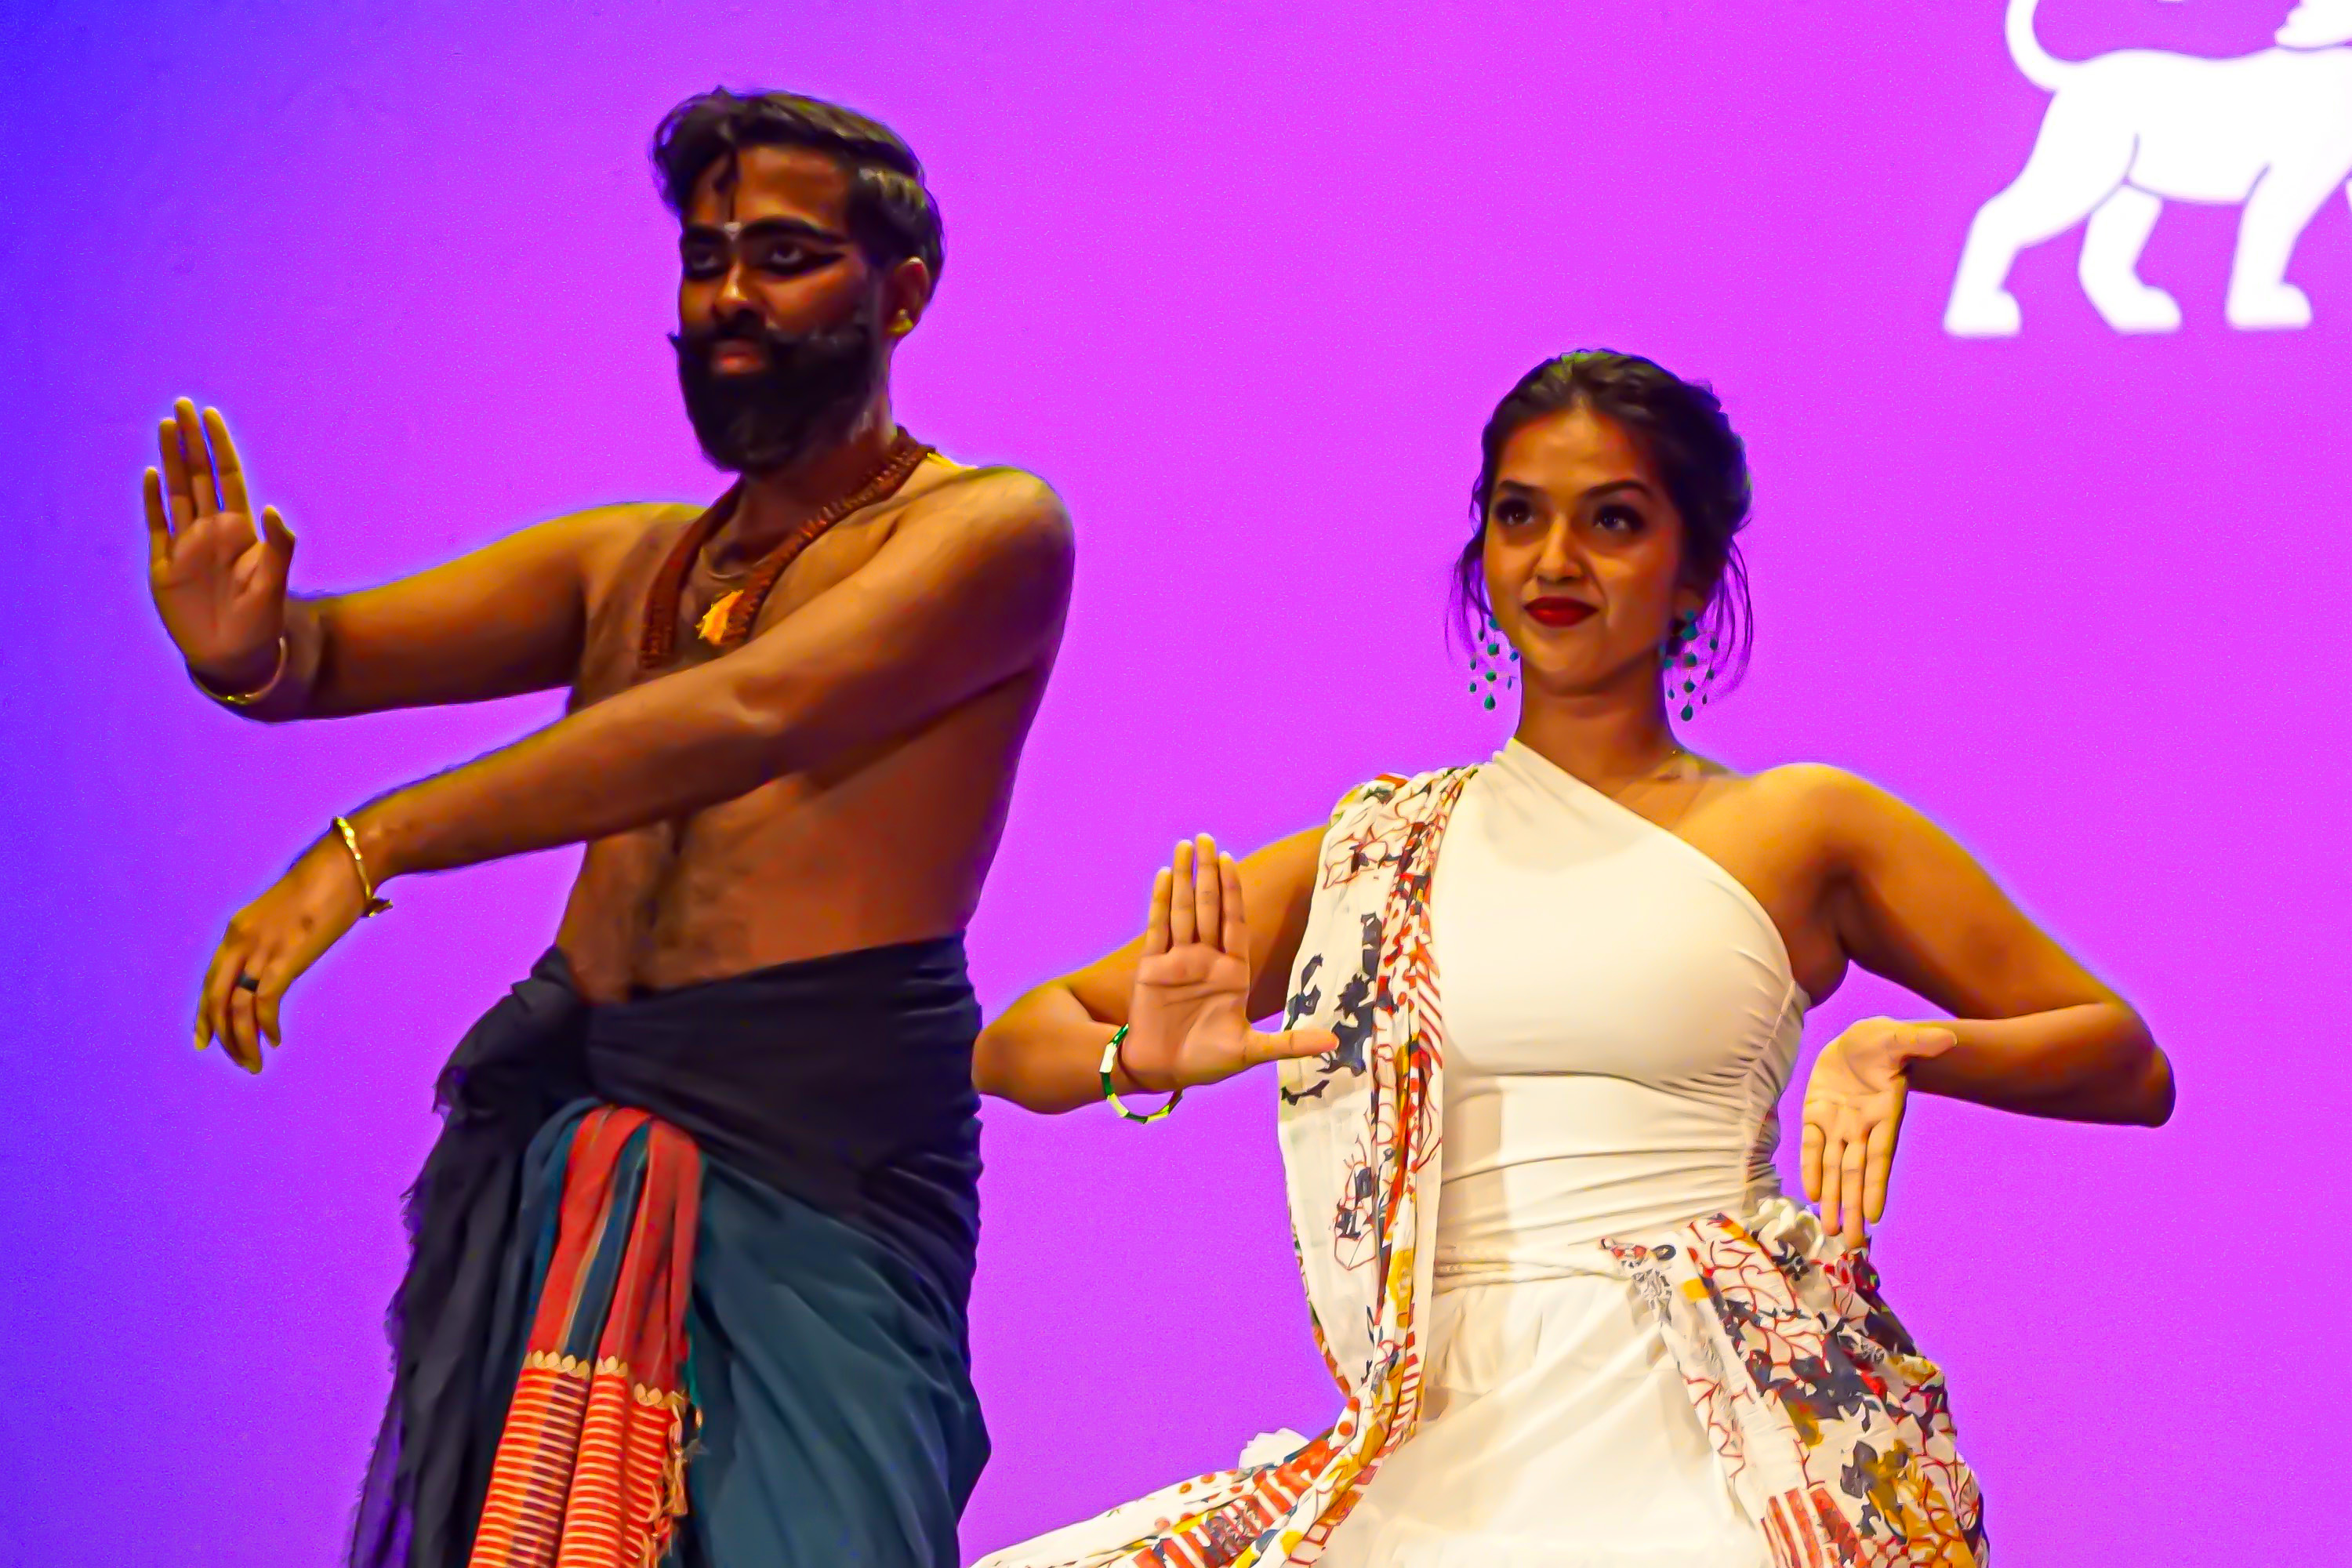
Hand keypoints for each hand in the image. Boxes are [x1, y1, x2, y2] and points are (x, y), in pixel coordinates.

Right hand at [144, 400, 294, 686]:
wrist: (235, 657)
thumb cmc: (262, 622)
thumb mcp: (274, 583)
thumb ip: (278, 547)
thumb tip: (275, 511)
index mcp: (239, 531)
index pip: (227, 478)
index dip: (219, 447)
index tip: (211, 415)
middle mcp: (211, 532)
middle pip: (198, 477)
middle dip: (191, 441)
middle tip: (182, 405)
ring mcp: (185, 546)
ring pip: (176, 493)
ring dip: (171, 460)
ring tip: (165, 426)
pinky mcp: (164, 567)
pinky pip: (156, 527)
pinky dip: (153, 501)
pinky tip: (153, 474)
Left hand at [196, 833, 368, 1072]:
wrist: (347, 864)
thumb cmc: (327, 884)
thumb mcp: (288, 914)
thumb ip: (277, 938)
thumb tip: (283, 960)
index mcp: (238, 930)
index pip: (211, 980)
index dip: (205, 1013)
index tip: (205, 1039)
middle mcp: (240, 941)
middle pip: (216, 999)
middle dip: (220, 1035)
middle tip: (234, 1059)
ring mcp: (261, 949)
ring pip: (236, 1008)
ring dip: (243, 1041)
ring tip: (254, 1062)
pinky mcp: (285, 957)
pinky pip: (264, 1003)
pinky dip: (266, 1027)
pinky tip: (275, 1038)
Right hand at [1117, 834, 1336, 1092]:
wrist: (1162, 1072)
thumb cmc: (1208, 1062)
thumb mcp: (1252, 1052)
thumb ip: (1289, 1043)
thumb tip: (1334, 1044)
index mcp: (1232, 972)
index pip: (1235, 922)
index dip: (1233, 891)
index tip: (1231, 860)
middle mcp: (1206, 960)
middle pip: (1208, 907)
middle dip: (1208, 873)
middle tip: (1206, 837)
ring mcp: (1178, 961)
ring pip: (1183, 911)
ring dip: (1185, 879)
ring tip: (1186, 845)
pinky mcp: (1152, 968)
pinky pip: (1157, 929)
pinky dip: (1160, 902)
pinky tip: (1165, 875)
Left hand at [1801, 1017, 1957, 1245]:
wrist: (1858, 1039)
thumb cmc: (1883, 1040)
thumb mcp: (1897, 1036)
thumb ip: (1918, 1041)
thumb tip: (1947, 1037)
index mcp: (1883, 1114)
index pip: (1879, 1157)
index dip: (1875, 1185)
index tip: (1874, 1216)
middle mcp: (1861, 1127)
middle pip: (1854, 1174)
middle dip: (1852, 1207)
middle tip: (1850, 1244)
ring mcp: (1838, 1124)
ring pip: (1832, 1168)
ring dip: (1831, 1198)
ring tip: (1829, 1229)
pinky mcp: (1815, 1115)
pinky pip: (1811, 1147)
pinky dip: (1810, 1169)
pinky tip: (1812, 1195)